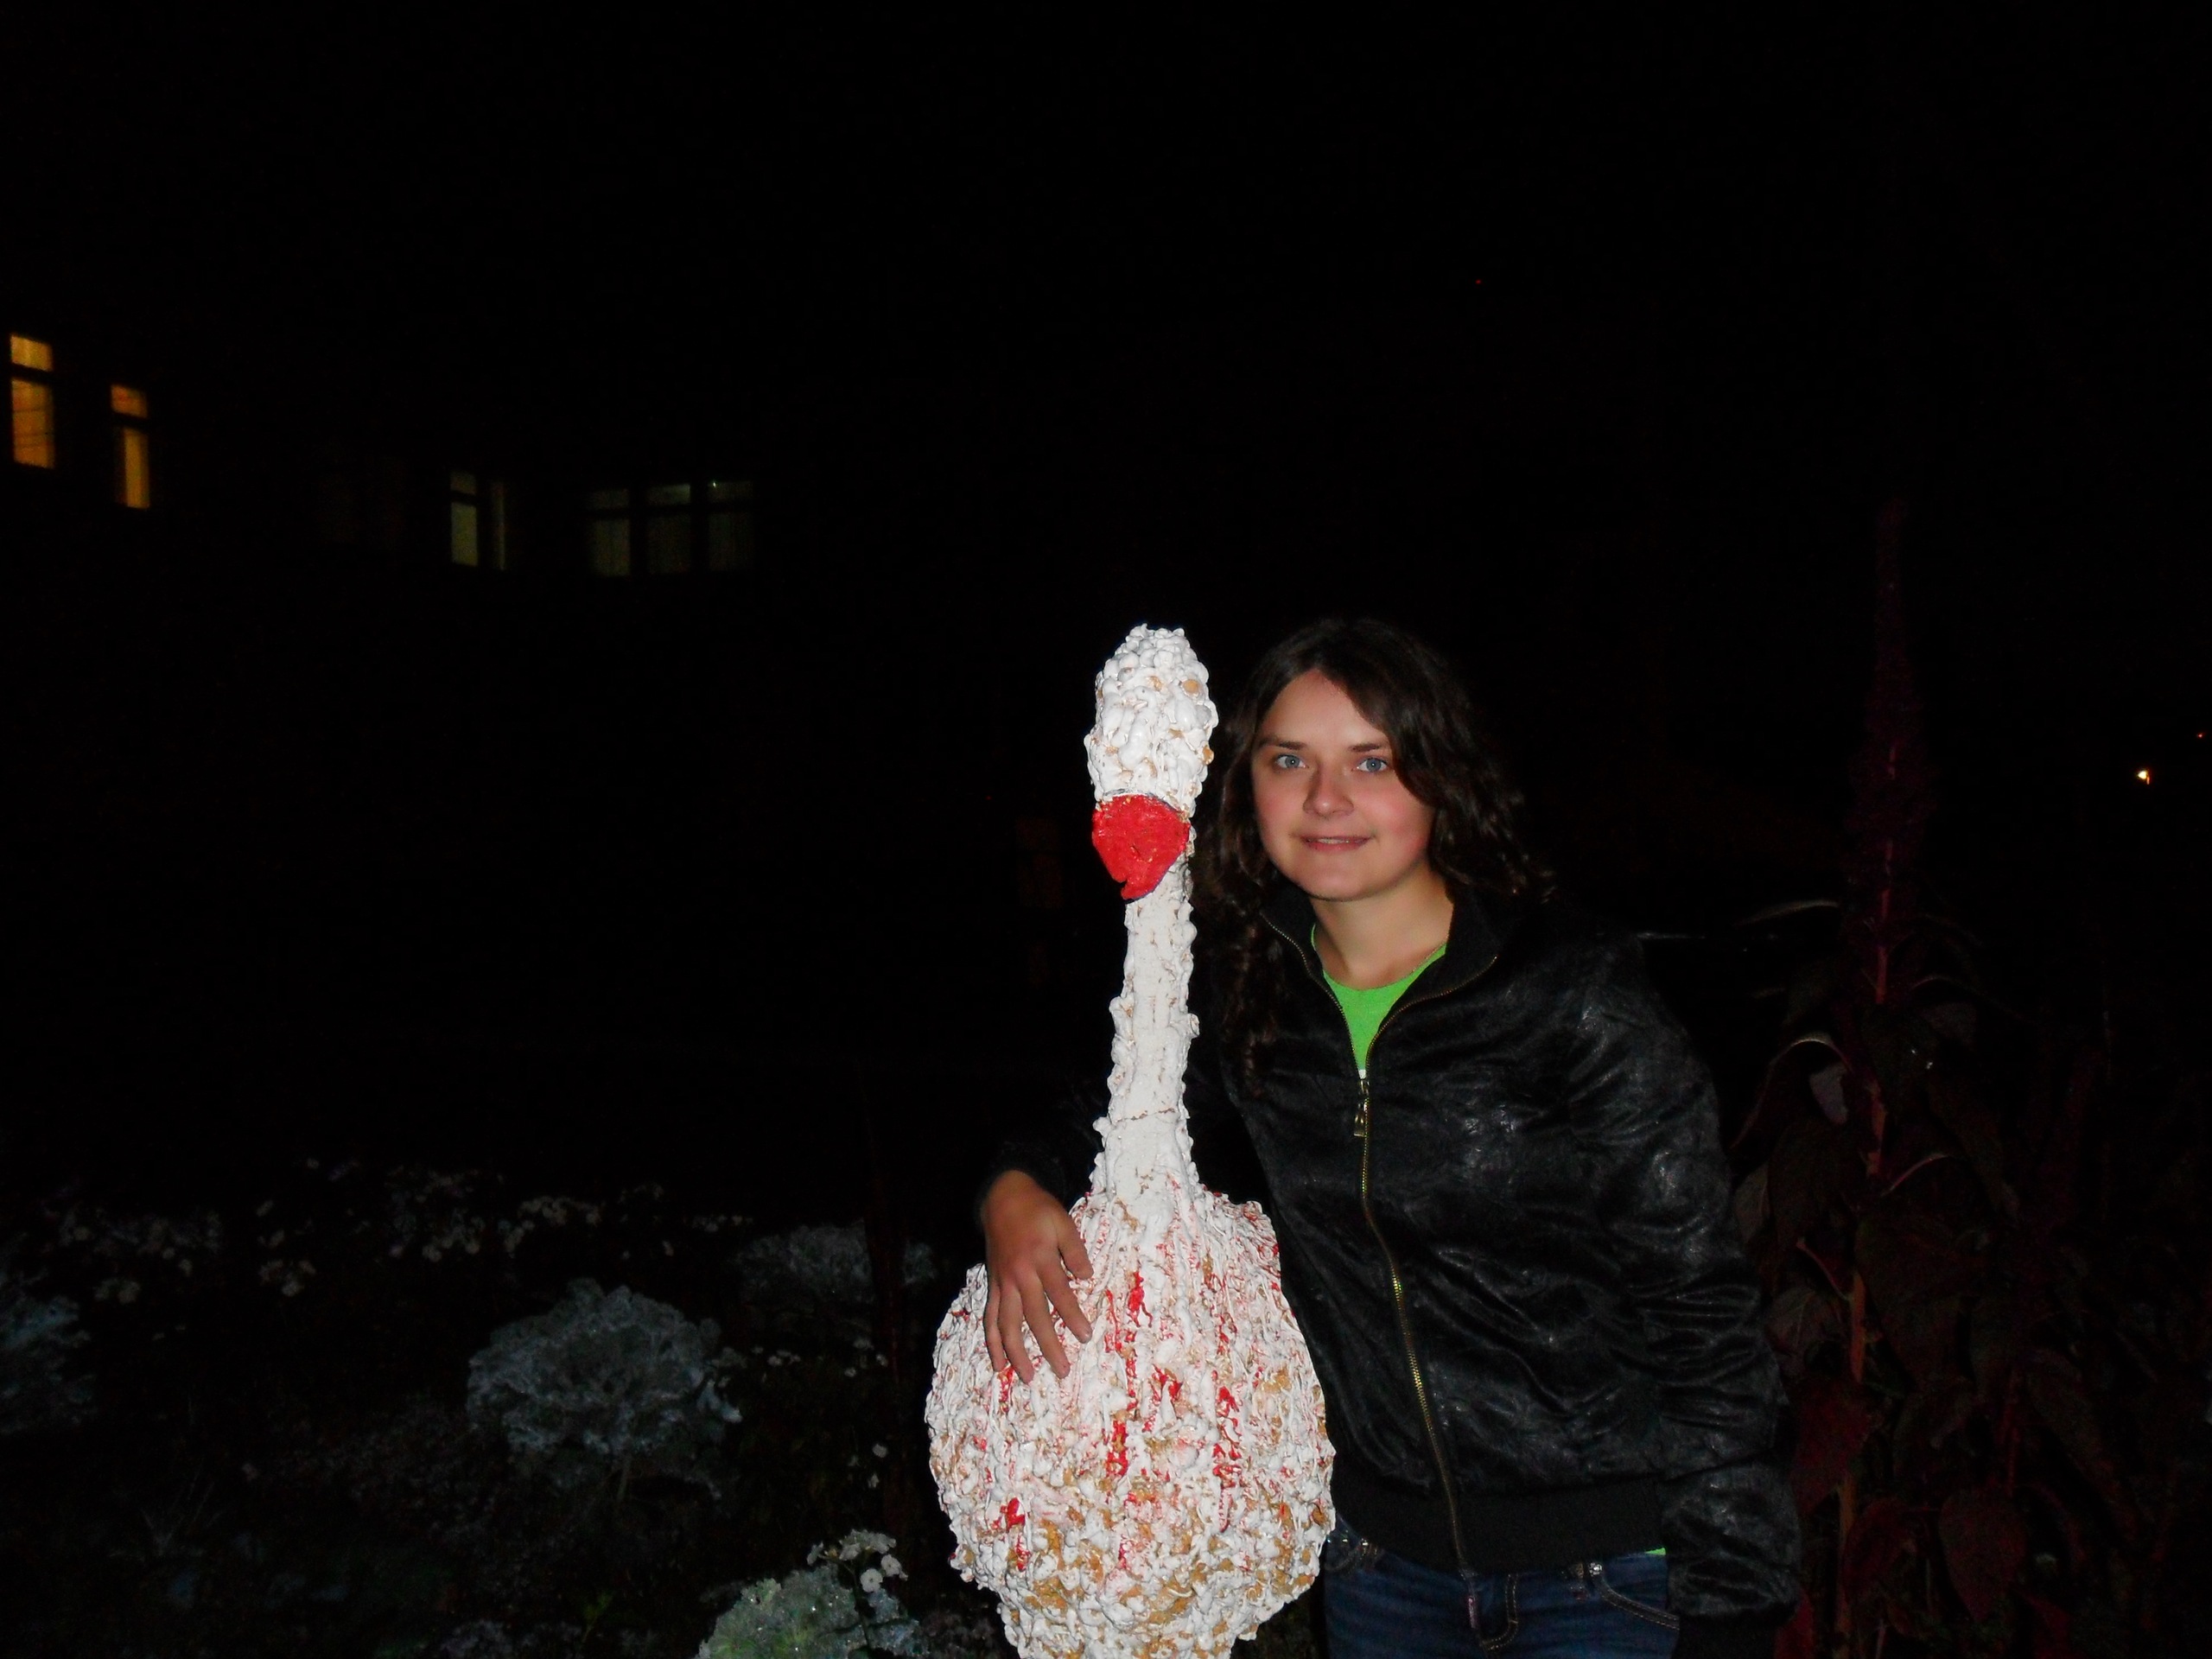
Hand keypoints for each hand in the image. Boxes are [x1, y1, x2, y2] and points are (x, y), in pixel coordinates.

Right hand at [982, 1170, 1093, 1382]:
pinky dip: (992, 1342)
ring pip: (1006, 1324)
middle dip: (1048, 1345)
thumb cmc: (1038, 1210)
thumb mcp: (1063, 1222)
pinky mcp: (993, 1286)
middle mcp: (1019, 1275)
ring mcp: (1003, 1283)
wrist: (1003, 1198)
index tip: (1085, 1336)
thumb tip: (1086, 1278)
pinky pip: (990, 1318)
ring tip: (1027, 1376)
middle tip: (1062, 1370)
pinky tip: (998, 1363)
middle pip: (1033, 1316)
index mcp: (1040, 1259)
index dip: (1072, 1316)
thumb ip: (1076, 1251)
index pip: (1059, 1294)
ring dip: (1016, 1352)